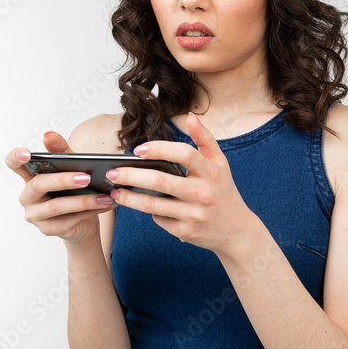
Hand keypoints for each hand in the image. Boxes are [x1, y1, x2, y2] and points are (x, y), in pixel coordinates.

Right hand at [5, 131, 114, 244]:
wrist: (84, 223)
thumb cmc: (74, 191)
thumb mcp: (71, 168)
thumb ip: (61, 152)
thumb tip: (48, 134)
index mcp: (29, 177)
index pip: (13, 164)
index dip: (15, 157)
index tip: (26, 152)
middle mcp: (27, 196)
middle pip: (38, 185)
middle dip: (64, 180)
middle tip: (87, 177)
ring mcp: (35, 215)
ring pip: (57, 206)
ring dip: (84, 201)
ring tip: (104, 196)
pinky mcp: (48, 230)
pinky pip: (69, 220)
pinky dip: (90, 212)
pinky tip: (106, 205)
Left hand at [110, 112, 256, 253]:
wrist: (237, 230)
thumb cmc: (223, 191)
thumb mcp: (220, 163)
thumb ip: (205, 139)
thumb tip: (190, 116)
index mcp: (212, 172)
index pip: (184, 154)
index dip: (159, 149)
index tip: (138, 150)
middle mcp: (203, 194)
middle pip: (160, 182)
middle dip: (130, 176)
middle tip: (111, 172)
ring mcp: (194, 215)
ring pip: (152, 205)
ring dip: (128, 198)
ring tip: (114, 190)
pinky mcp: (186, 232)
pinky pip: (159, 220)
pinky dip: (147, 212)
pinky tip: (138, 205)